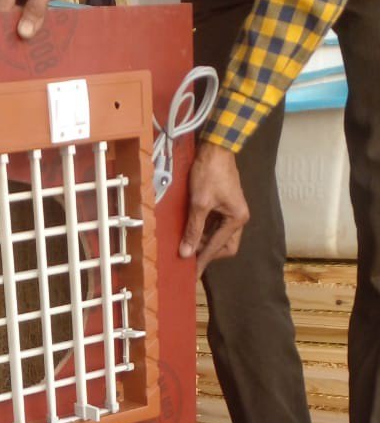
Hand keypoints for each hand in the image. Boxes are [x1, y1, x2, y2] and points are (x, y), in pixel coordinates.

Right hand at [0, 0, 85, 39]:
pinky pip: (6, 9)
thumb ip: (37, 8)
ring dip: (14, 24)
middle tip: (30, 39)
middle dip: (12, 27)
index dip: (9, 28)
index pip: (1, 10)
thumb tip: (23, 33)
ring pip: (1, 13)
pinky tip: (27, 22)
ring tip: (31, 29)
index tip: (22, 44)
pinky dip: (15, 18)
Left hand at [180, 142, 249, 275]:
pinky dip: (202, 231)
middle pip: (223, 247)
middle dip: (206, 252)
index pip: (217, 248)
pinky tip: (189, 231)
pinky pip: (214, 226)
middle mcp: (238, 218)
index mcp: (236, 219)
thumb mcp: (199, 203)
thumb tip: (186, 253)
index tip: (191, 275)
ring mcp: (232, 212)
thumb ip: (193, 230)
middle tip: (187, 255)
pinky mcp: (224, 206)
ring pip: (218, 237)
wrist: (216, 147)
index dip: (202, 261)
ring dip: (203, 241)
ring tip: (185, 243)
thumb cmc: (210, 172)